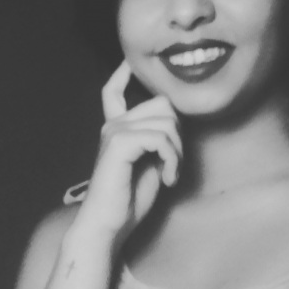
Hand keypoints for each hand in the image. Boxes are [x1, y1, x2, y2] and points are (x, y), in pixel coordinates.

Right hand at [70, 61, 182, 241]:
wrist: (108, 225)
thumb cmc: (130, 200)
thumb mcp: (151, 164)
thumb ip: (158, 141)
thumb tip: (174, 123)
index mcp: (117, 128)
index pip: (113, 91)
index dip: (122, 73)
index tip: (128, 62)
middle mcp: (113, 125)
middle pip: (164, 104)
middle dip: (179, 134)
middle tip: (174, 164)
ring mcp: (114, 132)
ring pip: (167, 122)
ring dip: (178, 151)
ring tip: (170, 174)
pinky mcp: (119, 143)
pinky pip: (161, 138)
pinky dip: (172, 160)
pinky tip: (167, 179)